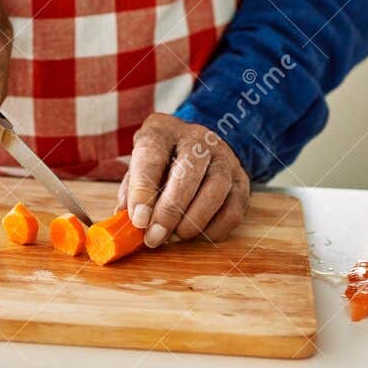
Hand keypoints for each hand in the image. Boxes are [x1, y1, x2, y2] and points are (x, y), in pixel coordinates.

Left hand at [116, 114, 249, 247]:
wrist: (195, 147)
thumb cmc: (160, 162)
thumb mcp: (138, 167)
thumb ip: (130, 192)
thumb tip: (126, 223)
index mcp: (163, 131)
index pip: (152, 155)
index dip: (143, 190)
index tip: (138, 220)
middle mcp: (197, 138)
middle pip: (188, 172)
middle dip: (170, 211)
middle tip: (155, 237)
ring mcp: (224, 156)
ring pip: (215, 189)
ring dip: (193, 221)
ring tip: (174, 237)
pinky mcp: (242, 178)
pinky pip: (234, 208)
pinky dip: (214, 228)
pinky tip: (196, 235)